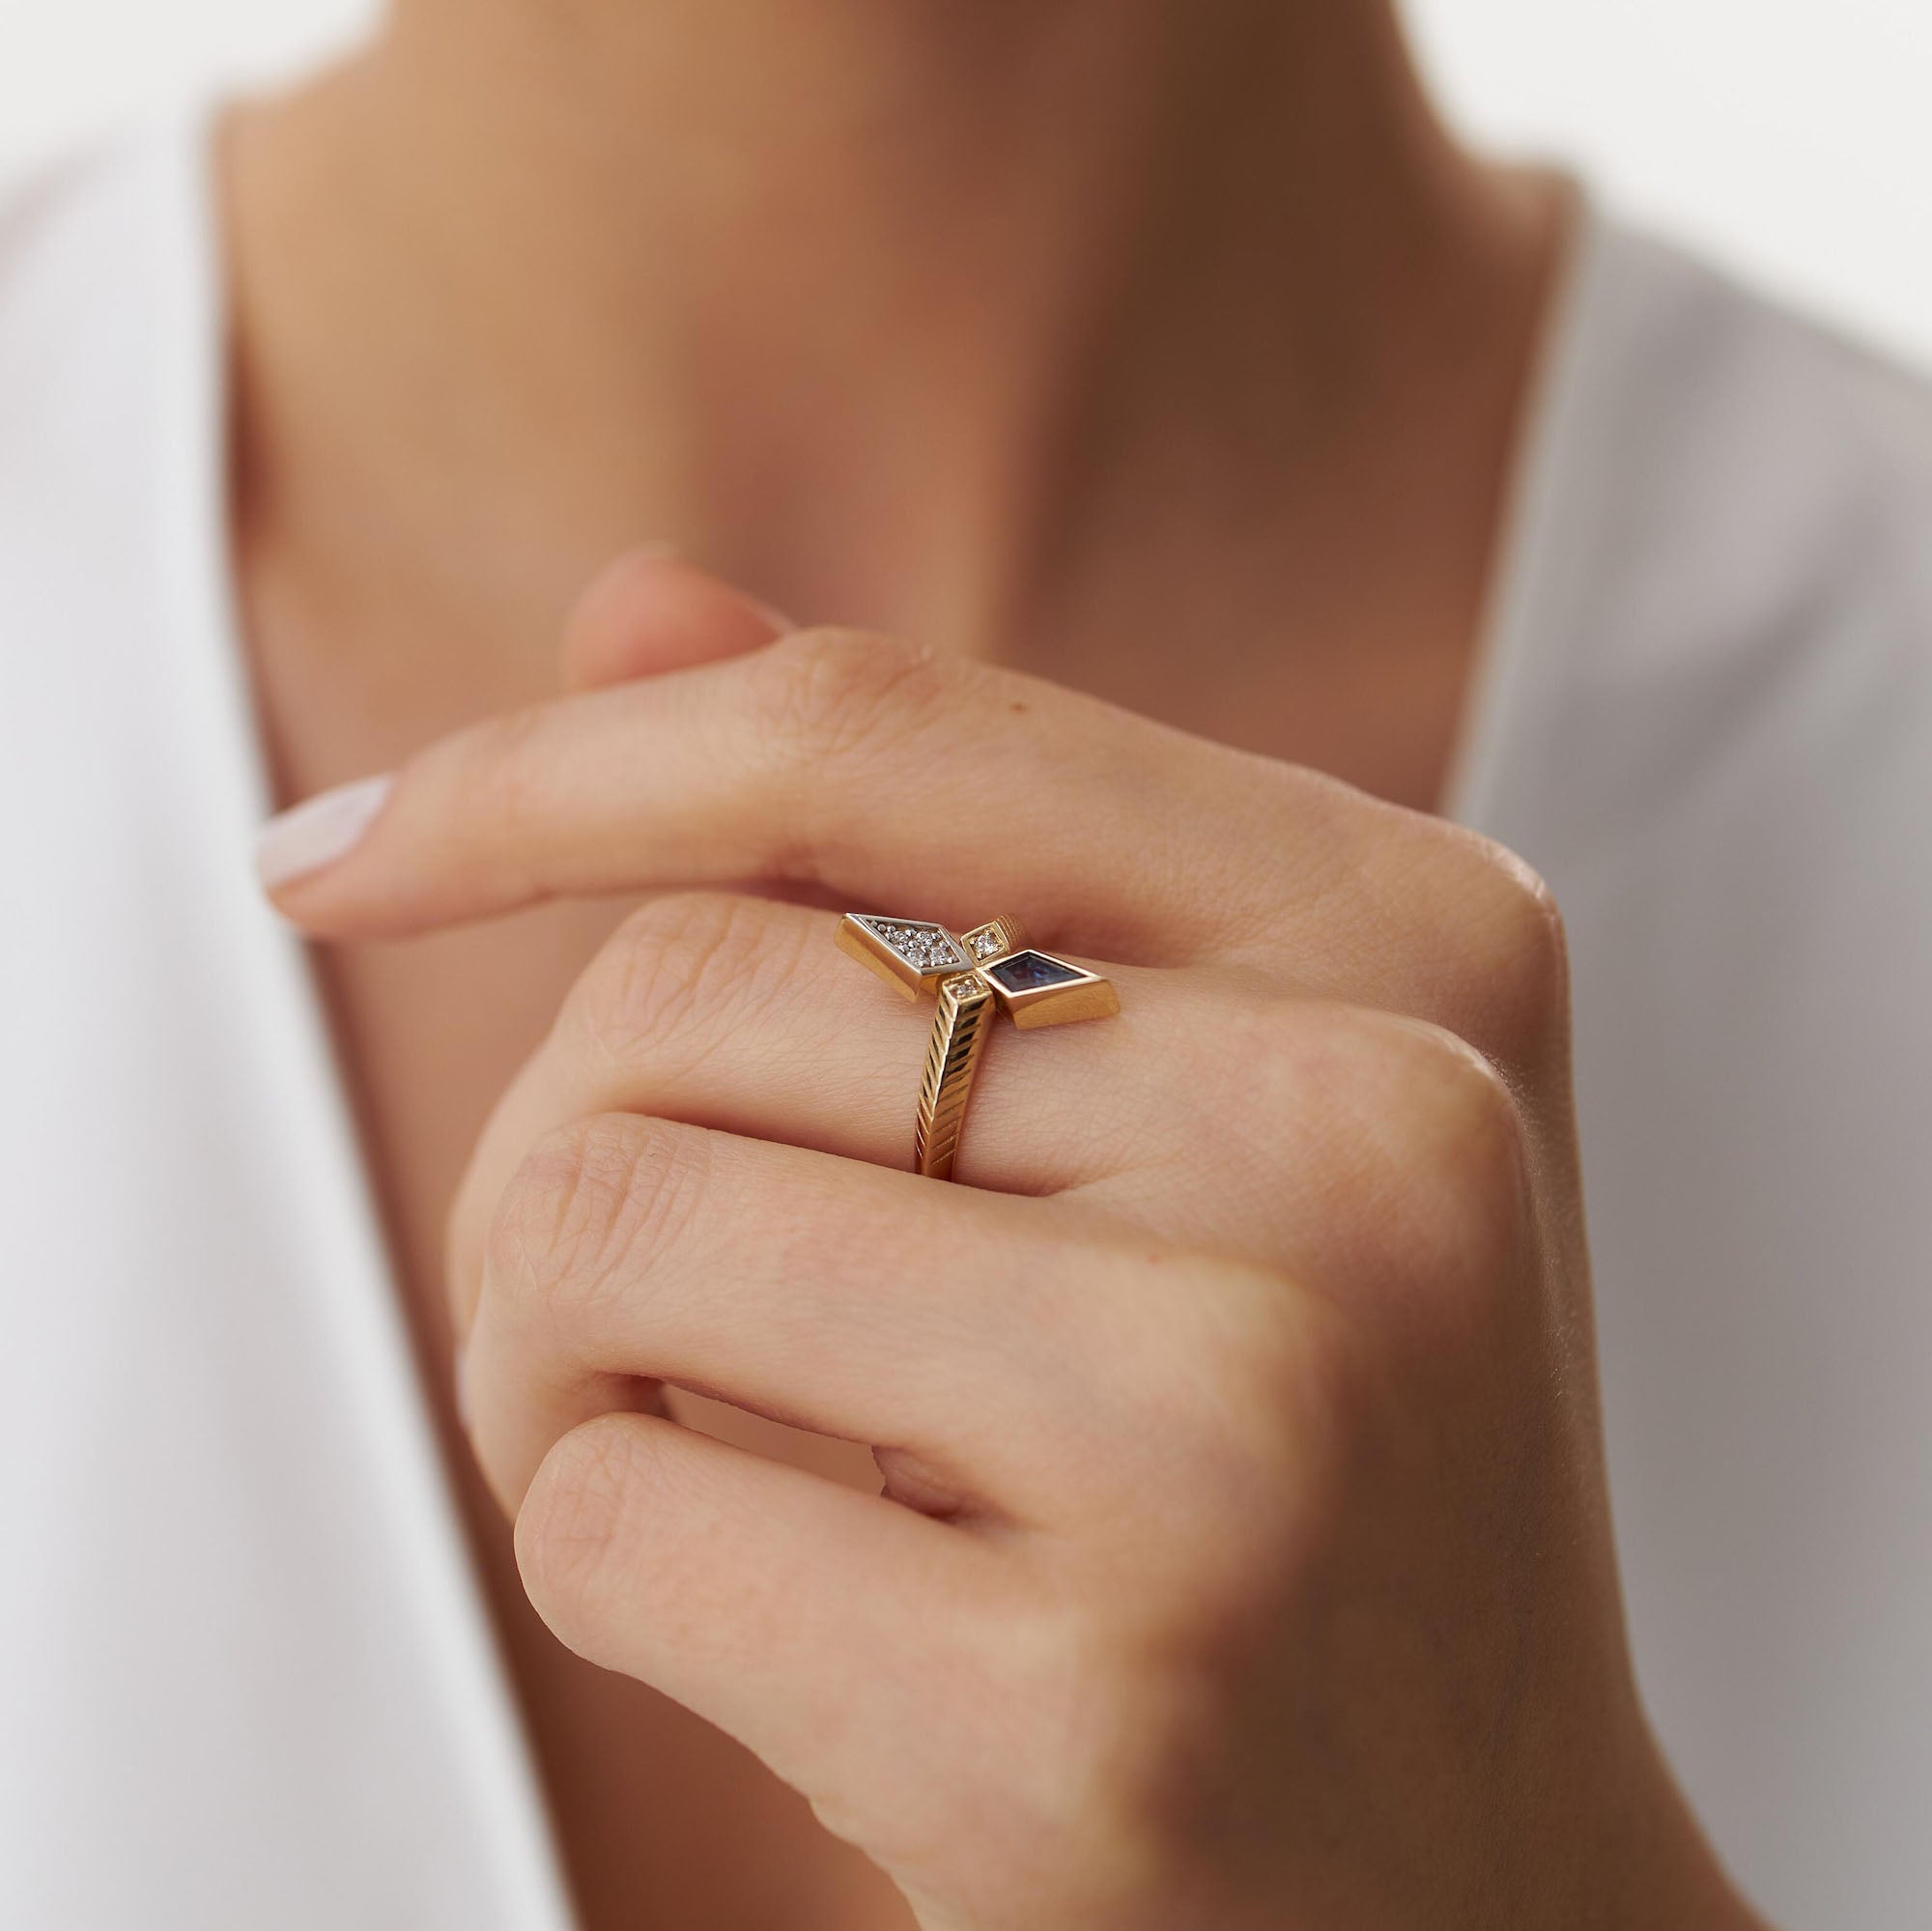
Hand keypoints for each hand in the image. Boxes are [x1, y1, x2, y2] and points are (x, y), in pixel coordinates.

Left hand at [268, 559, 1759, 1930]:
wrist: (1480, 1881)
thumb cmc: (1315, 1464)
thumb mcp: (1209, 1104)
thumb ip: (933, 844)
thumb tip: (634, 610)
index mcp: (1421, 946)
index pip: (875, 729)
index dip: (552, 763)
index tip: (337, 857)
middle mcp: (1372, 1144)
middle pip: (691, 982)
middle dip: (574, 1140)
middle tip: (648, 1304)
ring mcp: (1242, 1422)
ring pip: (597, 1213)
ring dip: (549, 1339)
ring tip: (707, 1436)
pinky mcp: (1087, 1712)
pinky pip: (602, 1508)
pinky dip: (603, 1538)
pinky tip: (789, 1614)